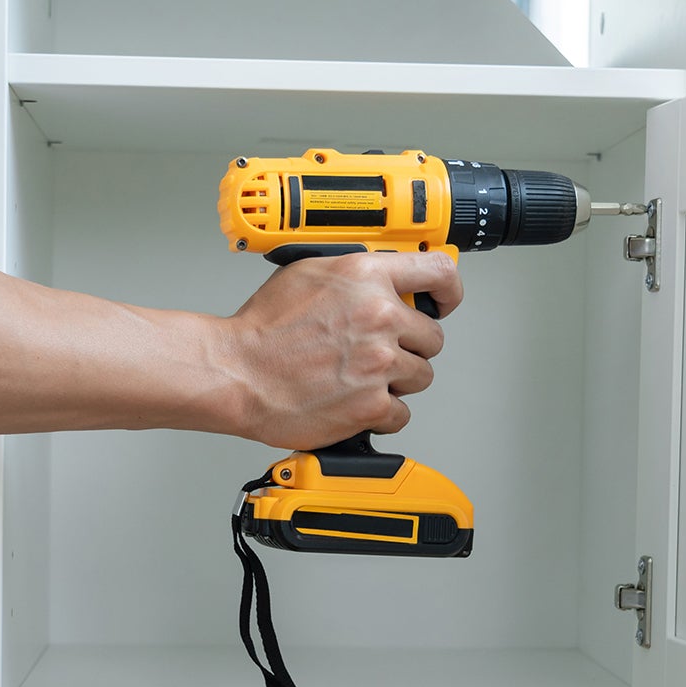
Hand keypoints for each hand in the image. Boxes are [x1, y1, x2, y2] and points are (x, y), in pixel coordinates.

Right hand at [223, 249, 462, 451]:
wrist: (237, 373)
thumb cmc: (263, 330)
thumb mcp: (309, 274)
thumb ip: (355, 274)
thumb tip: (381, 278)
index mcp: (366, 277)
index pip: (438, 272)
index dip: (448, 290)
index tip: (444, 301)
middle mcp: (379, 316)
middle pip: (432, 336)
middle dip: (408, 346)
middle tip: (376, 352)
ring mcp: (379, 363)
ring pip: (420, 376)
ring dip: (395, 381)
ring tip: (357, 378)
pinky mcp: (371, 404)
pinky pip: (401, 413)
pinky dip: (381, 413)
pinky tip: (353, 401)